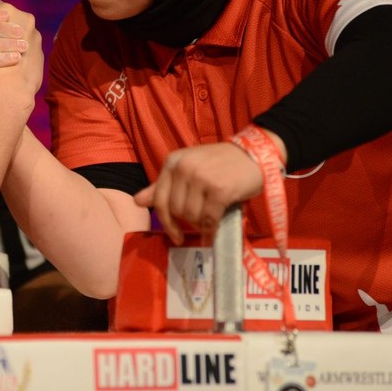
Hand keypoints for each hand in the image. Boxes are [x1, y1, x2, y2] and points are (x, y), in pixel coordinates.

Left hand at [132, 142, 263, 245]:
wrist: (255, 155)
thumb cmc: (221, 164)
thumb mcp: (189, 168)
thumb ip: (163, 185)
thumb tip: (136, 201)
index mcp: (173, 161)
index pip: (158, 198)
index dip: (165, 221)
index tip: (174, 235)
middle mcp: (184, 168)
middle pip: (176, 210)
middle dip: (187, 222)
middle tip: (201, 221)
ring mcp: (201, 178)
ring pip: (191, 216)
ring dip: (201, 224)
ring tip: (211, 219)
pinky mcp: (219, 190)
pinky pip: (209, 219)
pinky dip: (211, 230)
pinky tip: (214, 233)